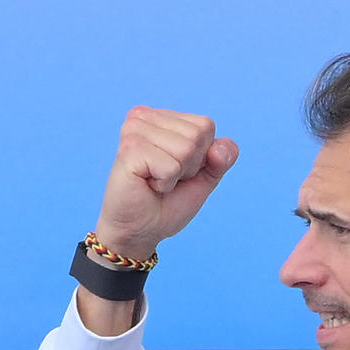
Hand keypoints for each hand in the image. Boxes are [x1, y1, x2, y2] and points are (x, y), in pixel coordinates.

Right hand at [92, 107, 237, 262]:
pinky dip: (165, 183)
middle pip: (198, 134)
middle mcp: (144, 118)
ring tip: (155, 181)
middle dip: (189, 165)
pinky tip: (147, 185)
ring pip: (187, 148)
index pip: (205, 125)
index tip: (176, 170)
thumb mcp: (203, 179)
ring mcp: (134, 132)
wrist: (138, 231)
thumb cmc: (165, 203)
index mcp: (161, 117)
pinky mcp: (129, 150)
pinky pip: (171, 166)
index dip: (201, 156)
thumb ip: (220, 159)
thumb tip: (220, 148)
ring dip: (176, 174)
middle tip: (164, 178)